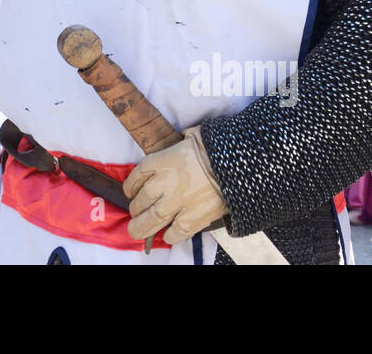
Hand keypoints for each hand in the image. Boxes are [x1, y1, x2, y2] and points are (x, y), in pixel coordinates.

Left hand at [123, 127, 226, 244]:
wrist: (240, 163)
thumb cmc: (217, 147)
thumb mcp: (193, 136)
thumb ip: (181, 143)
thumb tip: (183, 140)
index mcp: (162, 160)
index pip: (137, 175)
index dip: (131, 186)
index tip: (131, 192)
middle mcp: (165, 182)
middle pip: (141, 200)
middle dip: (136, 208)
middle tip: (136, 212)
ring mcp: (178, 201)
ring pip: (151, 219)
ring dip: (142, 227)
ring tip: (138, 231)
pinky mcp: (194, 218)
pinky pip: (175, 231)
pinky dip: (169, 235)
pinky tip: (167, 234)